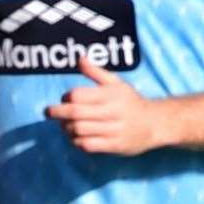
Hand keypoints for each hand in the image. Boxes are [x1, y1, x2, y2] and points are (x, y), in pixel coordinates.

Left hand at [45, 58, 164, 155]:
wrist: (155, 123)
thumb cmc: (130, 101)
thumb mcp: (116, 83)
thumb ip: (96, 72)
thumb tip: (79, 59)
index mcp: (111, 94)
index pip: (78, 95)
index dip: (66, 97)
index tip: (64, 98)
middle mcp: (112, 111)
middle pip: (75, 113)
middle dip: (57, 113)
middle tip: (49, 112)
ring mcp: (114, 129)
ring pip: (78, 130)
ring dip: (66, 128)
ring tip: (64, 125)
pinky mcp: (114, 145)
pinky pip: (87, 145)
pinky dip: (76, 141)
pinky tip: (75, 136)